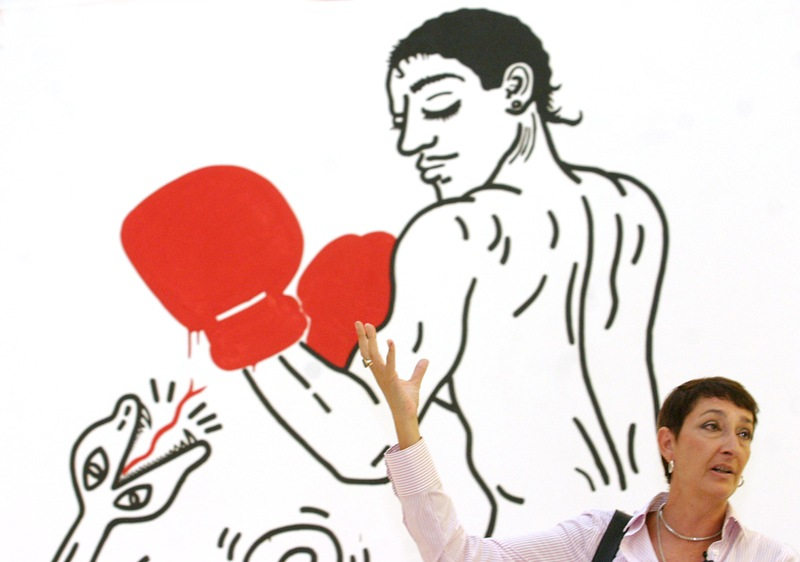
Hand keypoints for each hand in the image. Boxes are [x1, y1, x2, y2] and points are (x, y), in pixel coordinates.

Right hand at [355, 321, 427, 448]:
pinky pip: (389, 365)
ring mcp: (384, 377)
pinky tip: (390, 341)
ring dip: (371, 340)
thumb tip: (425, 360)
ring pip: (373, 356)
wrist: (407, 416)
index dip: (366, 340)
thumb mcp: (414, 383)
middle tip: (360, 322)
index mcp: (381, 372)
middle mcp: (379, 373)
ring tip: (370, 326)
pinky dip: (390, 353)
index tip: (364, 327)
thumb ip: (419, 371)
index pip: (370, 354)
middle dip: (363, 337)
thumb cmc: (407, 402)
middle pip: (367, 352)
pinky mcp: (391, 381)